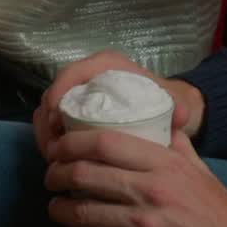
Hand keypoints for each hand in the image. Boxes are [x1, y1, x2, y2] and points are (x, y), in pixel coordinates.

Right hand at [35, 51, 204, 159]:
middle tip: (53, 150)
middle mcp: (86, 77)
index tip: (56, 119)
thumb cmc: (164, 101)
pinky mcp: (73, 115)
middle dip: (47, 122)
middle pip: (53, 95)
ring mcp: (77, 97)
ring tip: (54, 160)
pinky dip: (50, 141)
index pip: (72, 73)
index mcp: (105, 66)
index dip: (58, 92)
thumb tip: (180, 116)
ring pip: (48, 112)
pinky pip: (52, 125)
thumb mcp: (172, 102)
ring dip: (46, 135)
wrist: (165, 109)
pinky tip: (58, 161)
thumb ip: (179, 107)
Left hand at [45, 128, 226, 226]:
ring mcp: (141, 225)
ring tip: (56, 204)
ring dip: (60, 207)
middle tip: (51, 174)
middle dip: (57, 172)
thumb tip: (150, 119)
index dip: (72, 141)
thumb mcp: (195, 165)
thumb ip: (170, 141)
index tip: (60, 145)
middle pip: (85, 173)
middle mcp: (150, 191)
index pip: (104, 142)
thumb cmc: (215, 206)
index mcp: (163, 164)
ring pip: (82, 210)